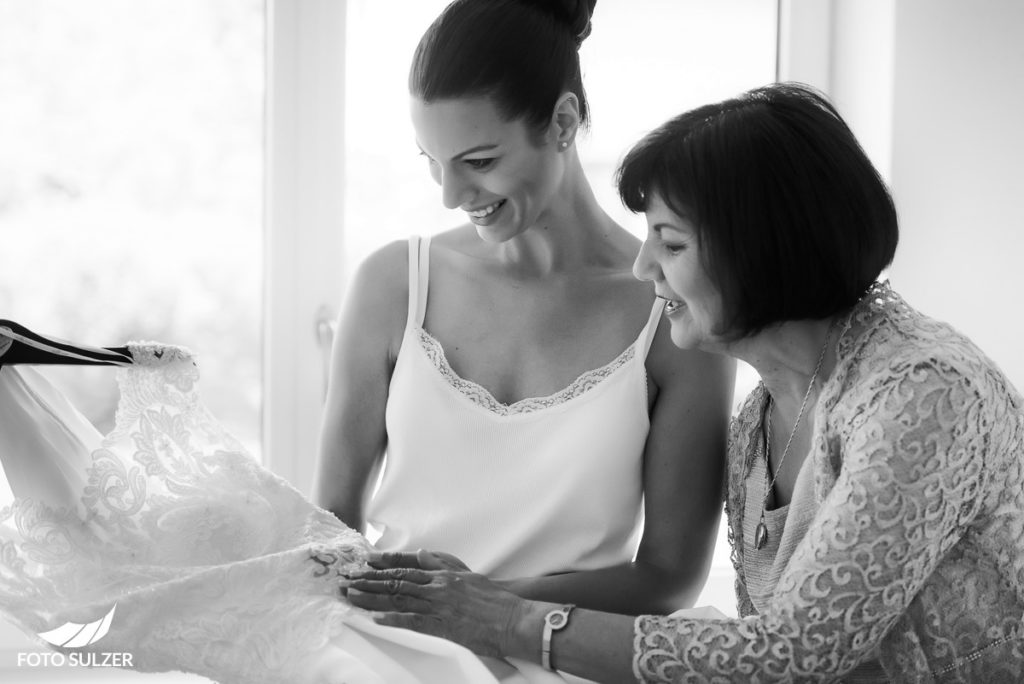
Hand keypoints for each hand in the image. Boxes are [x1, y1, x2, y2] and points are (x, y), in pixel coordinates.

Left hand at [344, 549, 524, 658]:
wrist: (510, 617)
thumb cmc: (492, 598)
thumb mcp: (465, 575)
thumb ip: (441, 564)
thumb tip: (422, 553)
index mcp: (441, 575)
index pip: (404, 569)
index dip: (380, 568)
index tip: (360, 566)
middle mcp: (436, 587)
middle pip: (395, 582)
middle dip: (367, 582)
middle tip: (345, 581)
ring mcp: (438, 606)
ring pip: (399, 599)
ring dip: (372, 598)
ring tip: (351, 596)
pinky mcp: (442, 625)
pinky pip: (413, 622)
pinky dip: (393, 619)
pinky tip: (375, 619)